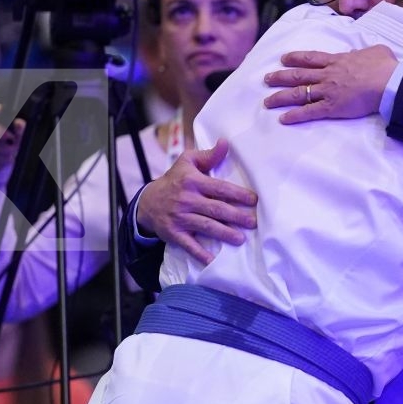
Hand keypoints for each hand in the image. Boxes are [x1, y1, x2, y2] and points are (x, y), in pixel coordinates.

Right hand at [136, 139, 257, 264]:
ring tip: (241, 239)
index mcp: (192, 181)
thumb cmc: (175, 179)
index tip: (254, 200)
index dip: (237, 194)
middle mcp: (186, 199)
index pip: (219, 188)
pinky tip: (213, 260)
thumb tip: (226, 143)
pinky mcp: (174, 233)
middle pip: (216, 209)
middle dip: (236, 216)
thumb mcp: (187, 162)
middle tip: (253, 222)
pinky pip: (189, 244)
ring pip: (206, 226)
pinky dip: (200, 253)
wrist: (148, 202)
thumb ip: (208, 155)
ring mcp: (180, 218)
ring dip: (224, 234)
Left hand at [263, 46, 396, 123]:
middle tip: (267, 79)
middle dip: (280, 77)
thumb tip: (360, 54)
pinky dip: (295, 116)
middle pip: (298, 75)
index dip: (295, 58)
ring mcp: (327, 91)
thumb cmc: (385, 66)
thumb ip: (363, 52)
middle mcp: (327, 75)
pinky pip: (309, 112)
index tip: (283, 59)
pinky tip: (283, 119)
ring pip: (298, 93)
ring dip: (281, 97)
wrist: (388, 82)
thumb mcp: (375, 51)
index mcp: (337, 60)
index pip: (311, 58)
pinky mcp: (331, 107)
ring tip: (267, 101)